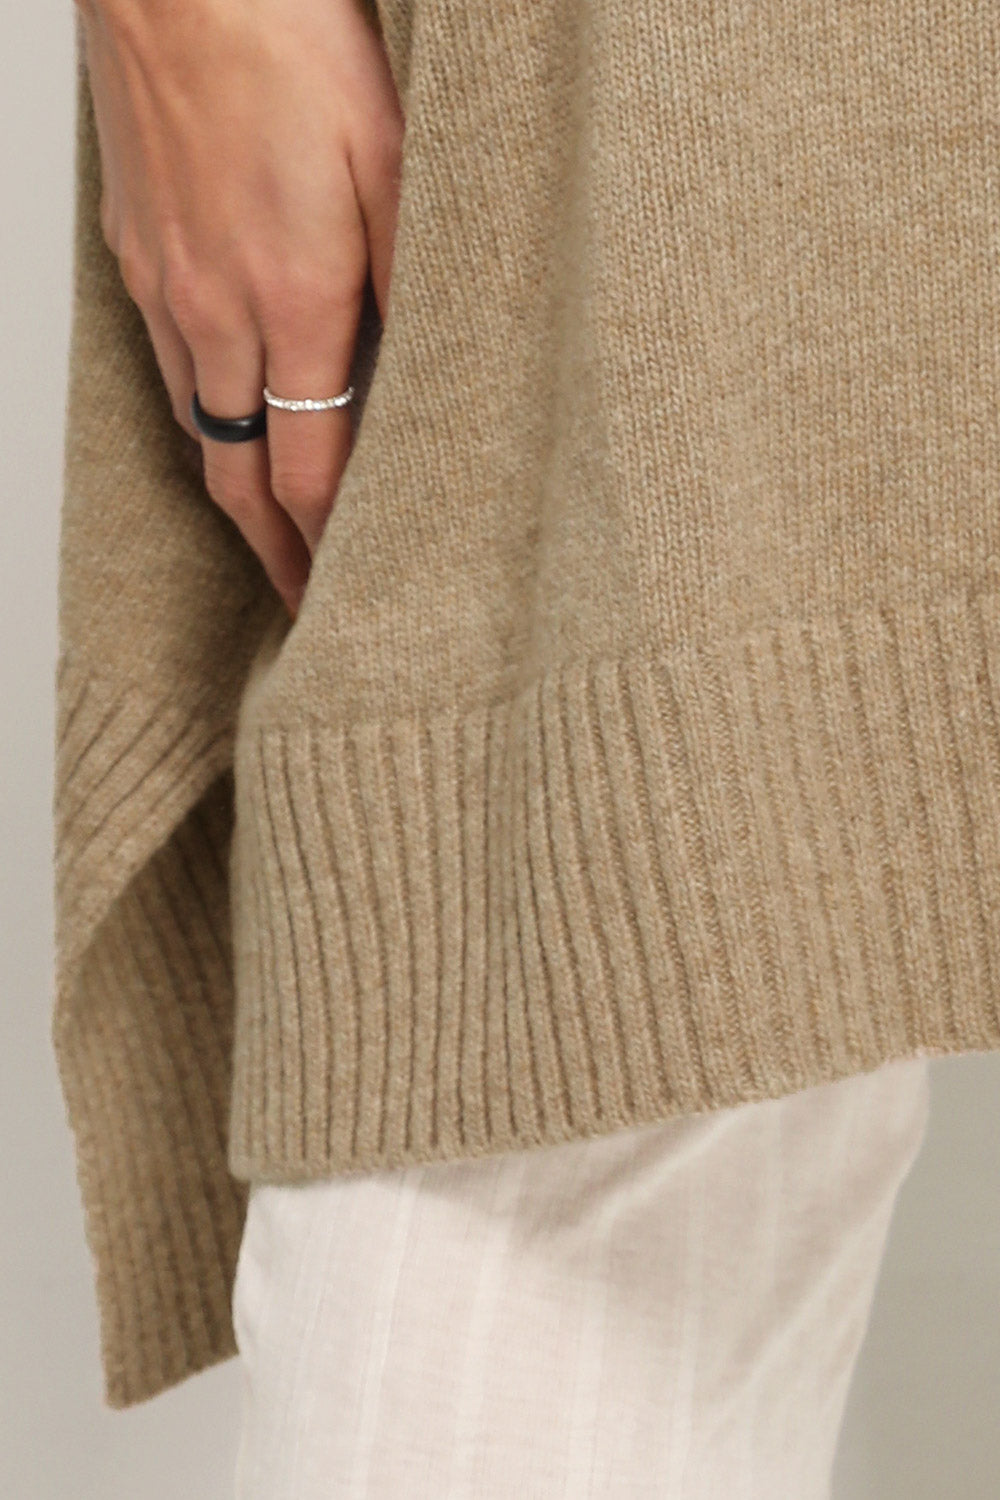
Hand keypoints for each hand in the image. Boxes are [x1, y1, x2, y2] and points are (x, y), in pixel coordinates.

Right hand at [76, 0, 403, 617]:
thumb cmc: (286, 35)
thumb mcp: (391, 157)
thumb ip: (406, 278)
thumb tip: (417, 369)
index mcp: (293, 300)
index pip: (312, 471)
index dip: (329, 547)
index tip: (346, 597)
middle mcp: (215, 312)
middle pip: (241, 477)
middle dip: (277, 553)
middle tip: (305, 606)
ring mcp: (165, 286)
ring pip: (197, 431)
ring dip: (236, 496)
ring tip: (271, 535)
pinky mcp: (137, 252)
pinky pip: (167, 369)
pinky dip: (200, 421)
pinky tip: (225, 427)